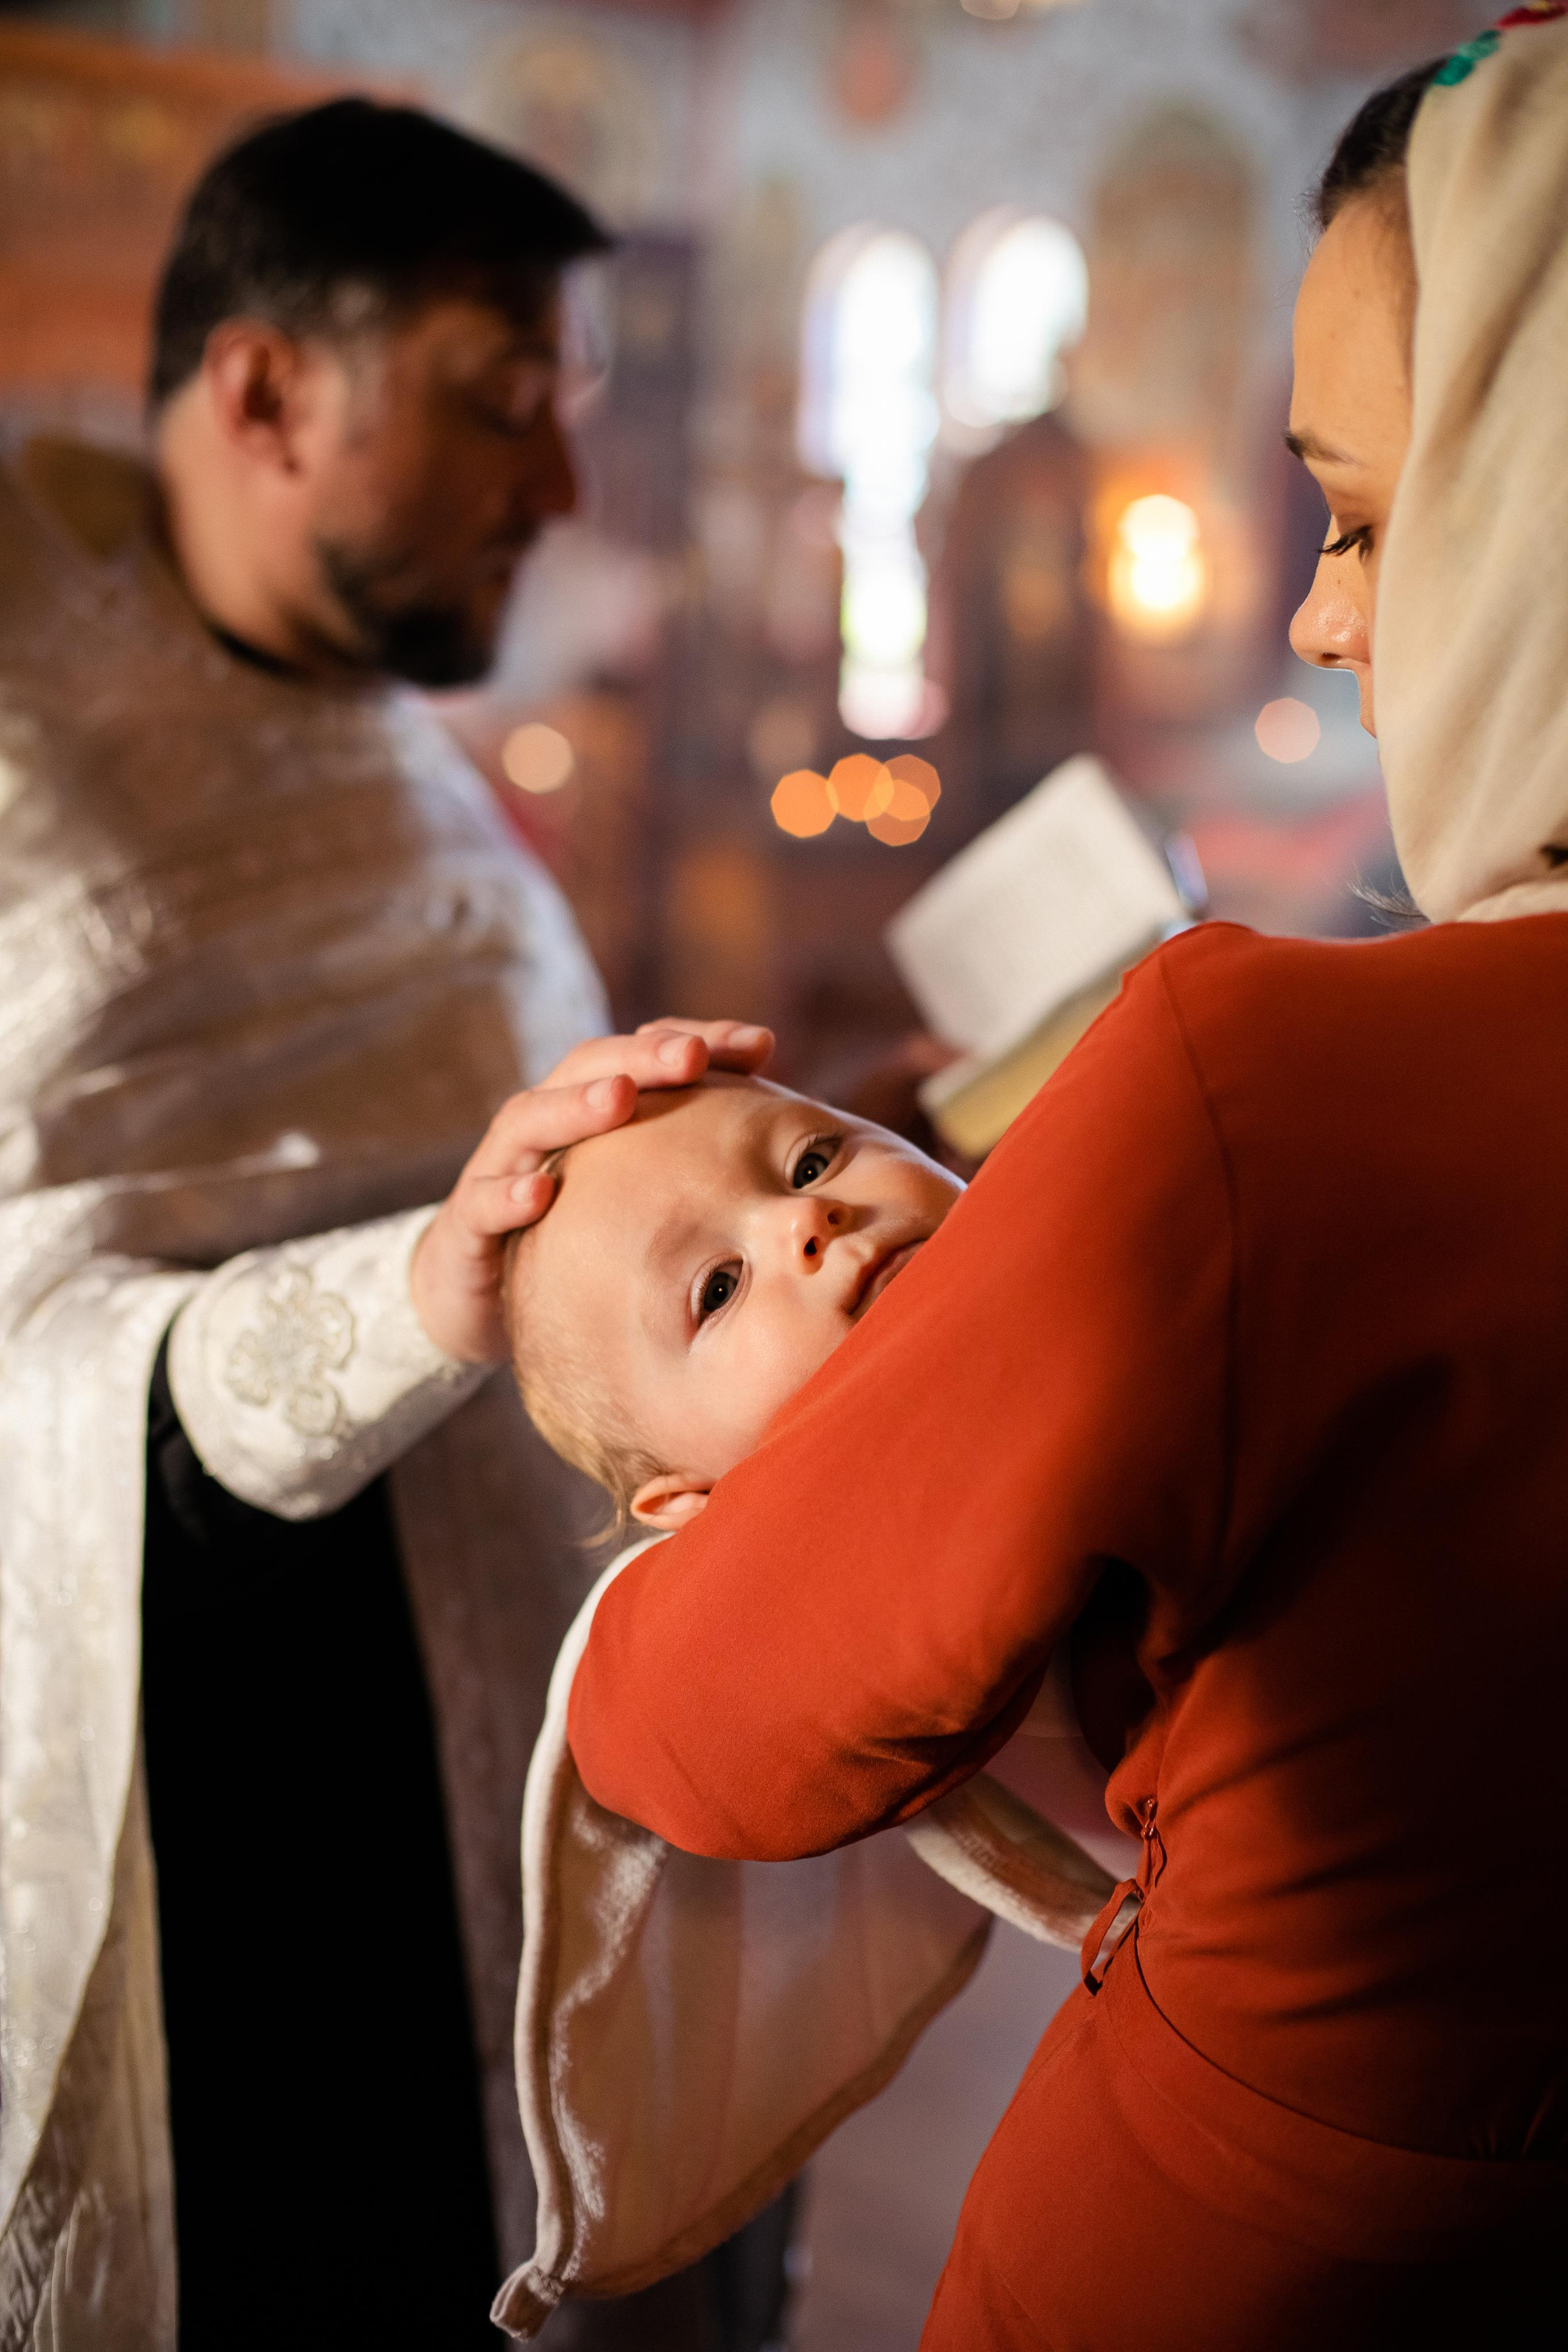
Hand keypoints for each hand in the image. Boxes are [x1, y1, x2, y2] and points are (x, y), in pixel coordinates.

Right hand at [409, 1019, 774, 1363]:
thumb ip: (693, 1153)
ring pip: (531, 1119)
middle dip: (643, 1056)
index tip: (759, 1043)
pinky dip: (509, 1193)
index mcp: (592, 1106)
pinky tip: (540, 1194)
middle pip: (590, 1068)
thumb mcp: (635, 1189)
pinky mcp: (468, 1223)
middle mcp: (546, 1122)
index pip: (645, 1053)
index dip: (699, 1040)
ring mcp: (502, 1166)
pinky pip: (484, 1201)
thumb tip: (785, 1133)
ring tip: (618, 1096)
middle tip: (692, 1055)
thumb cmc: (575, 1228)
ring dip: (575, 1105)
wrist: (474, 1291)